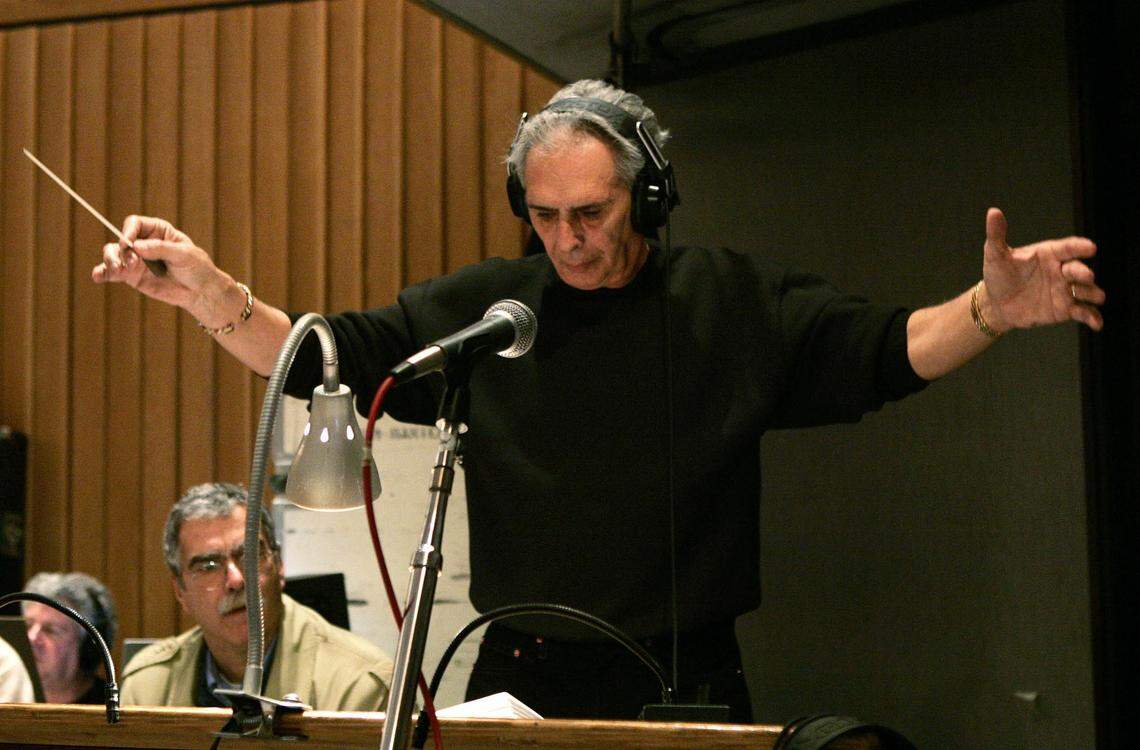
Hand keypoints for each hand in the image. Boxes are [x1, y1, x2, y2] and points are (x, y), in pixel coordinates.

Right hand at [92, 215, 233, 323]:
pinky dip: (102, 273)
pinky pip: (112, 272)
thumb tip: (136, 246)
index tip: (129, 243)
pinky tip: (97, 277)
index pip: (134, 223)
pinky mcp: (131, 276)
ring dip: (110, 260)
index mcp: (157, 230)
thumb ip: (161, 249)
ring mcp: (135, 259)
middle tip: (131, 263)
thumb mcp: (184, 255)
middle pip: (120, 239)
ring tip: (117, 271)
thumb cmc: (197, 268)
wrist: (200, 292)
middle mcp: (143, 242)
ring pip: (113, 254)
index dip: (128, 231)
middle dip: (120, 250)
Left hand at [981, 207, 1104, 331]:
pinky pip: (1083, 312)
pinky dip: (1092, 317)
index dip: (1079, 247)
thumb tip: (993, 212)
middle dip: (1084, 273)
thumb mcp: (995, 255)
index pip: (1068, 247)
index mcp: (1049, 253)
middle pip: (1078, 269)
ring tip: (1095, 297)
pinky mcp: (1066, 309)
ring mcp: (1066, 289)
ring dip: (1092, 293)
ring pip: (1086, 290)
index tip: (1090, 247)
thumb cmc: (998, 275)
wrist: (996, 303)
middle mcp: (1061, 270)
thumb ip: (997, 234)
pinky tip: (1096, 323)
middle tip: (1086, 276)